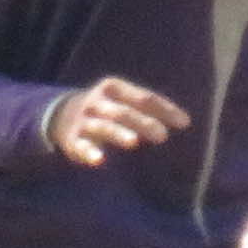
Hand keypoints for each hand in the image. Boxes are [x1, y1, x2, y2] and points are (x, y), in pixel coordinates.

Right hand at [44, 77, 188, 166]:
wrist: (61, 114)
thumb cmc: (108, 107)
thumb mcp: (124, 99)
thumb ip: (149, 107)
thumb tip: (185, 121)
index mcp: (114, 88)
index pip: (143, 97)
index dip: (164, 109)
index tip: (184, 123)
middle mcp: (98, 102)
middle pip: (124, 112)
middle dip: (143, 123)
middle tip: (163, 136)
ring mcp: (85, 121)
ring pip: (104, 127)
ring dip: (119, 134)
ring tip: (134, 142)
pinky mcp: (73, 140)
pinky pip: (82, 146)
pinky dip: (89, 153)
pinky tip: (99, 160)